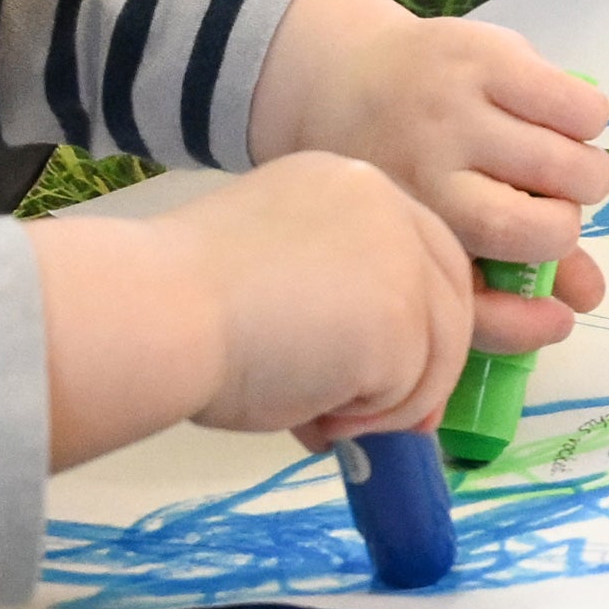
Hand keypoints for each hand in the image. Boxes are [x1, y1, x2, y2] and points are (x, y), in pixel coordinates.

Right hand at [31, 153, 475, 464]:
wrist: (160, 313)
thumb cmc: (187, 302)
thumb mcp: (273, 276)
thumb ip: (331, 306)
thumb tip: (365, 383)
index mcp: (346, 183)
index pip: (417, 249)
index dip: (416, 317)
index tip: (398, 373)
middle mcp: (386, 204)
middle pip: (448, 293)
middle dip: (429, 367)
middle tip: (400, 425)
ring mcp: (403, 258)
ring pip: (437, 351)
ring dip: (386, 404)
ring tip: (318, 417)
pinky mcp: (405, 317)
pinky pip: (410, 391)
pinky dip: (369, 420)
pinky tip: (315, 413)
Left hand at [251, 0, 608, 349]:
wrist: (336, 75)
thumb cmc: (390, 170)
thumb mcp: (424, 233)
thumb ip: (499, 281)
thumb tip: (589, 299)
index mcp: (406, 226)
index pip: (485, 298)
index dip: (533, 318)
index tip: (561, 308)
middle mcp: (425, 170)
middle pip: (546, 228)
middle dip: (567, 225)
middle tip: (555, 206)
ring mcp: (456, 108)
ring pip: (572, 164)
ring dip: (587, 173)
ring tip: (563, 165)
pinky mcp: (487, 55)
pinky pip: (580, 106)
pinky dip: (590, 120)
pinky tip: (562, 120)